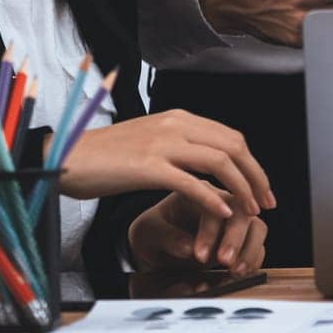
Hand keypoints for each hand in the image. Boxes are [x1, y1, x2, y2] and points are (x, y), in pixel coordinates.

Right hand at [58, 109, 274, 220]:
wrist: (66, 157)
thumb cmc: (105, 157)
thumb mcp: (150, 142)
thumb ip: (180, 148)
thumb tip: (209, 165)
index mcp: (179, 118)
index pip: (231, 137)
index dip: (252, 163)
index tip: (261, 186)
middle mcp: (175, 125)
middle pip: (233, 146)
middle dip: (256, 175)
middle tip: (266, 202)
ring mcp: (162, 143)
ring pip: (219, 162)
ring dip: (242, 188)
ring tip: (251, 211)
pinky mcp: (148, 167)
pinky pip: (192, 183)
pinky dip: (213, 199)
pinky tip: (223, 214)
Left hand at [127, 187, 267, 276]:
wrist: (155, 245)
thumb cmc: (152, 233)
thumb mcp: (148, 232)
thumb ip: (166, 237)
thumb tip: (188, 247)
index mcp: (197, 191)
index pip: (213, 205)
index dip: (209, 232)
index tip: (198, 256)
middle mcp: (220, 201)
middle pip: (242, 211)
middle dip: (235, 239)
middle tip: (224, 262)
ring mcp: (234, 219)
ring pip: (257, 226)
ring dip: (250, 250)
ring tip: (236, 271)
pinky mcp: (241, 237)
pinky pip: (258, 244)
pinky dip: (253, 259)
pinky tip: (240, 272)